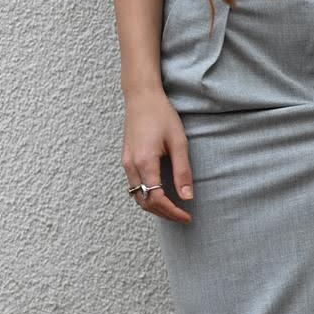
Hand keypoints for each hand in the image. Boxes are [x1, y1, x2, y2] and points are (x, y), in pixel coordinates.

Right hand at [122, 88, 193, 222]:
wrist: (141, 97)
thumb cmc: (162, 115)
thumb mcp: (179, 142)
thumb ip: (182, 171)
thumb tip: (187, 197)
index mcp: (145, 162)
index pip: (156, 199)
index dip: (172, 212)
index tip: (187, 216)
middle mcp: (131, 166)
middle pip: (144, 202)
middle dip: (164, 213)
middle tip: (182, 216)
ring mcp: (126, 163)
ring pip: (137, 196)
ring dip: (154, 206)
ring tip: (174, 208)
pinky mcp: (126, 159)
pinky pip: (134, 185)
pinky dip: (146, 195)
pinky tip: (161, 194)